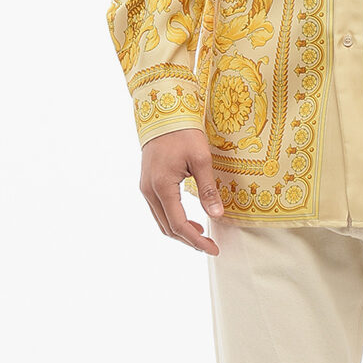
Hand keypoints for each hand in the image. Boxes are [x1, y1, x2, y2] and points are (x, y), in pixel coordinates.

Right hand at [139, 130, 224, 254]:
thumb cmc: (183, 133)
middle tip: (210, 245)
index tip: (213, 249)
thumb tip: (217, 215)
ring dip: (180, 231)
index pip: (179, 225)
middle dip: (189, 240)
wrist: (163, 114)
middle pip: (167, 228)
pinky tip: (189, 220)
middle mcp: (149, 191)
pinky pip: (159, 210)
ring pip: (161, 221)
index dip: (196, 241)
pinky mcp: (147, 183)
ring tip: (201, 234)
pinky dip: (173, 220)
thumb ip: (208, 189)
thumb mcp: (201, 159)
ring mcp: (145, 188)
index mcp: (162, 186)